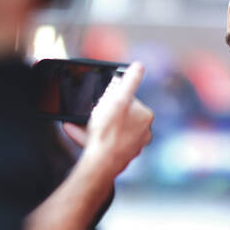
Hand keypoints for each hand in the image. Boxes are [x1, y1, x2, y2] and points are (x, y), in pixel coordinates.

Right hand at [63, 62, 152, 176]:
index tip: (101, 103)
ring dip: (96, 126)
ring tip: (83, 127)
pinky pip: (107, 141)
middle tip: (90, 115)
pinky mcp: (122, 155)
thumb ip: (130, 82)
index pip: (127, 99)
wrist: (100, 163)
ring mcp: (133, 145)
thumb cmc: (109, 131)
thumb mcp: (118, 100)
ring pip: (111, 129)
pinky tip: (85, 137)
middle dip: (102, 113)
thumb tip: (139, 66)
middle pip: (119, 114)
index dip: (111, 99)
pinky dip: (96, 138)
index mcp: (146, 116)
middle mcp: (144, 132)